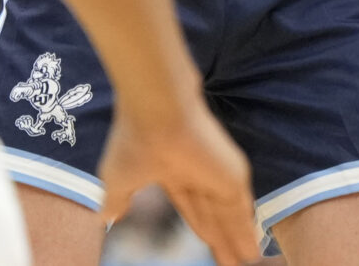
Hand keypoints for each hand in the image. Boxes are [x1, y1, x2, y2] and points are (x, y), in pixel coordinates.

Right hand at [98, 95, 259, 265]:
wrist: (156, 108)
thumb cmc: (133, 140)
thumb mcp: (117, 178)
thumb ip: (118, 200)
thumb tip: (107, 219)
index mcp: (172, 172)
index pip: (191, 207)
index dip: (201, 227)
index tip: (209, 244)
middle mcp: (198, 174)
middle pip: (213, 215)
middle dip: (221, 239)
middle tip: (232, 262)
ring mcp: (217, 174)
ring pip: (229, 218)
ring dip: (236, 241)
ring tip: (247, 260)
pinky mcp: (232, 177)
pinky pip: (240, 214)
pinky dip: (246, 233)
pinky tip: (252, 250)